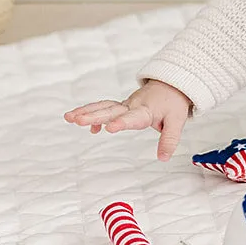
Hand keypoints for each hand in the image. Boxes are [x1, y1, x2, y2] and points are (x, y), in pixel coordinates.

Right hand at [63, 79, 192, 160]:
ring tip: (68, 117)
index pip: (132, 117)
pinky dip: (93, 113)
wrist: (172, 85)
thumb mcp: (177, 122)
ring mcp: (125, 105)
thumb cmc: (173, 104)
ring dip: (86, 111)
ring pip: (103, 106)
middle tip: (76, 120)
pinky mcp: (122, 106)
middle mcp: (132, 106)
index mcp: (145, 111)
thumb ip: (169, 140)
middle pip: (110, 110)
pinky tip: (86, 127)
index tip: (108, 128)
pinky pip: (105, 107)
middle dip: (93, 115)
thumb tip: (163, 158)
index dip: (121, 122)